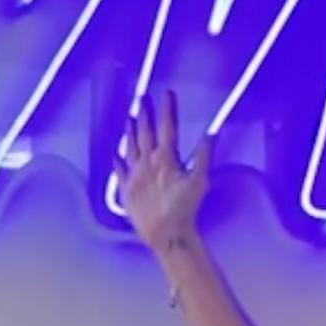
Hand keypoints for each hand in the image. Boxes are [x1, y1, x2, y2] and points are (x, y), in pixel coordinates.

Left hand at [118, 91, 207, 260]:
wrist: (165, 233)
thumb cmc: (185, 209)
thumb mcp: (199, 182)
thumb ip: (203, 157)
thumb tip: (210, 135)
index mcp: (165, 158)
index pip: (167, 127)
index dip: (167, 108)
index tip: (166, 93)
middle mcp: (146, 162)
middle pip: (144, 132)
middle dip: (144, 113)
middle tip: (141, 97)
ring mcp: (133, 175)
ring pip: (129, 147)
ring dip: (129, 131)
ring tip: (128, 117)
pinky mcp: (125, 190)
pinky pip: (119, 171)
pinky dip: (117, 161)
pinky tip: (114, 153)